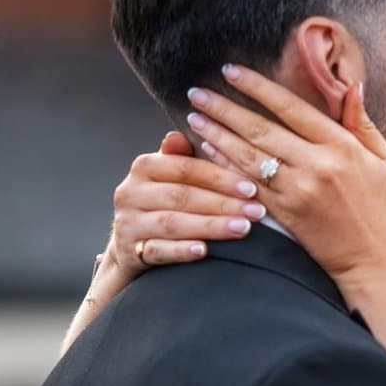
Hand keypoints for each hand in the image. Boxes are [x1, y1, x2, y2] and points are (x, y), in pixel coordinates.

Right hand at [61, 133, 263, 355]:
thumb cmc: (161, 204)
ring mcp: (128, 223)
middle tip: (256, 211)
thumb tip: (181, 133)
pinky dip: (181, 251)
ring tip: (242, 228)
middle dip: (223, 203)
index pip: (185, 168)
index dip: (219, 177)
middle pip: (182, 196)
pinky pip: (158, 251)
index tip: (251, 187)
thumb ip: (181, 157)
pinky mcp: (130, 252)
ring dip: (210, 226)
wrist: (130, 246)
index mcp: (144, 167)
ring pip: (172, 223)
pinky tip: (204, 250)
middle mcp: (130, 192)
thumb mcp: (169, 177)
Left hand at [183, 64, 385, 283]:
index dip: (257, 87)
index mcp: (341, 146)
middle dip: (225, 108)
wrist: (375, 262)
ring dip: (217, 134)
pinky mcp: (285, 214)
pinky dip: (225, 166)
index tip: (232, 71)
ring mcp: (298, 191)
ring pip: (248, 156)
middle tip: (198, 92)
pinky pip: (247, 185)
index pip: (291, 107)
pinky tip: (207, 151)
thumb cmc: (384, 210)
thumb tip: (351, 85)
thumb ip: (363, 123)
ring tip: (194, 117)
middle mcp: (317, 166)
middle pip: (261, 129)